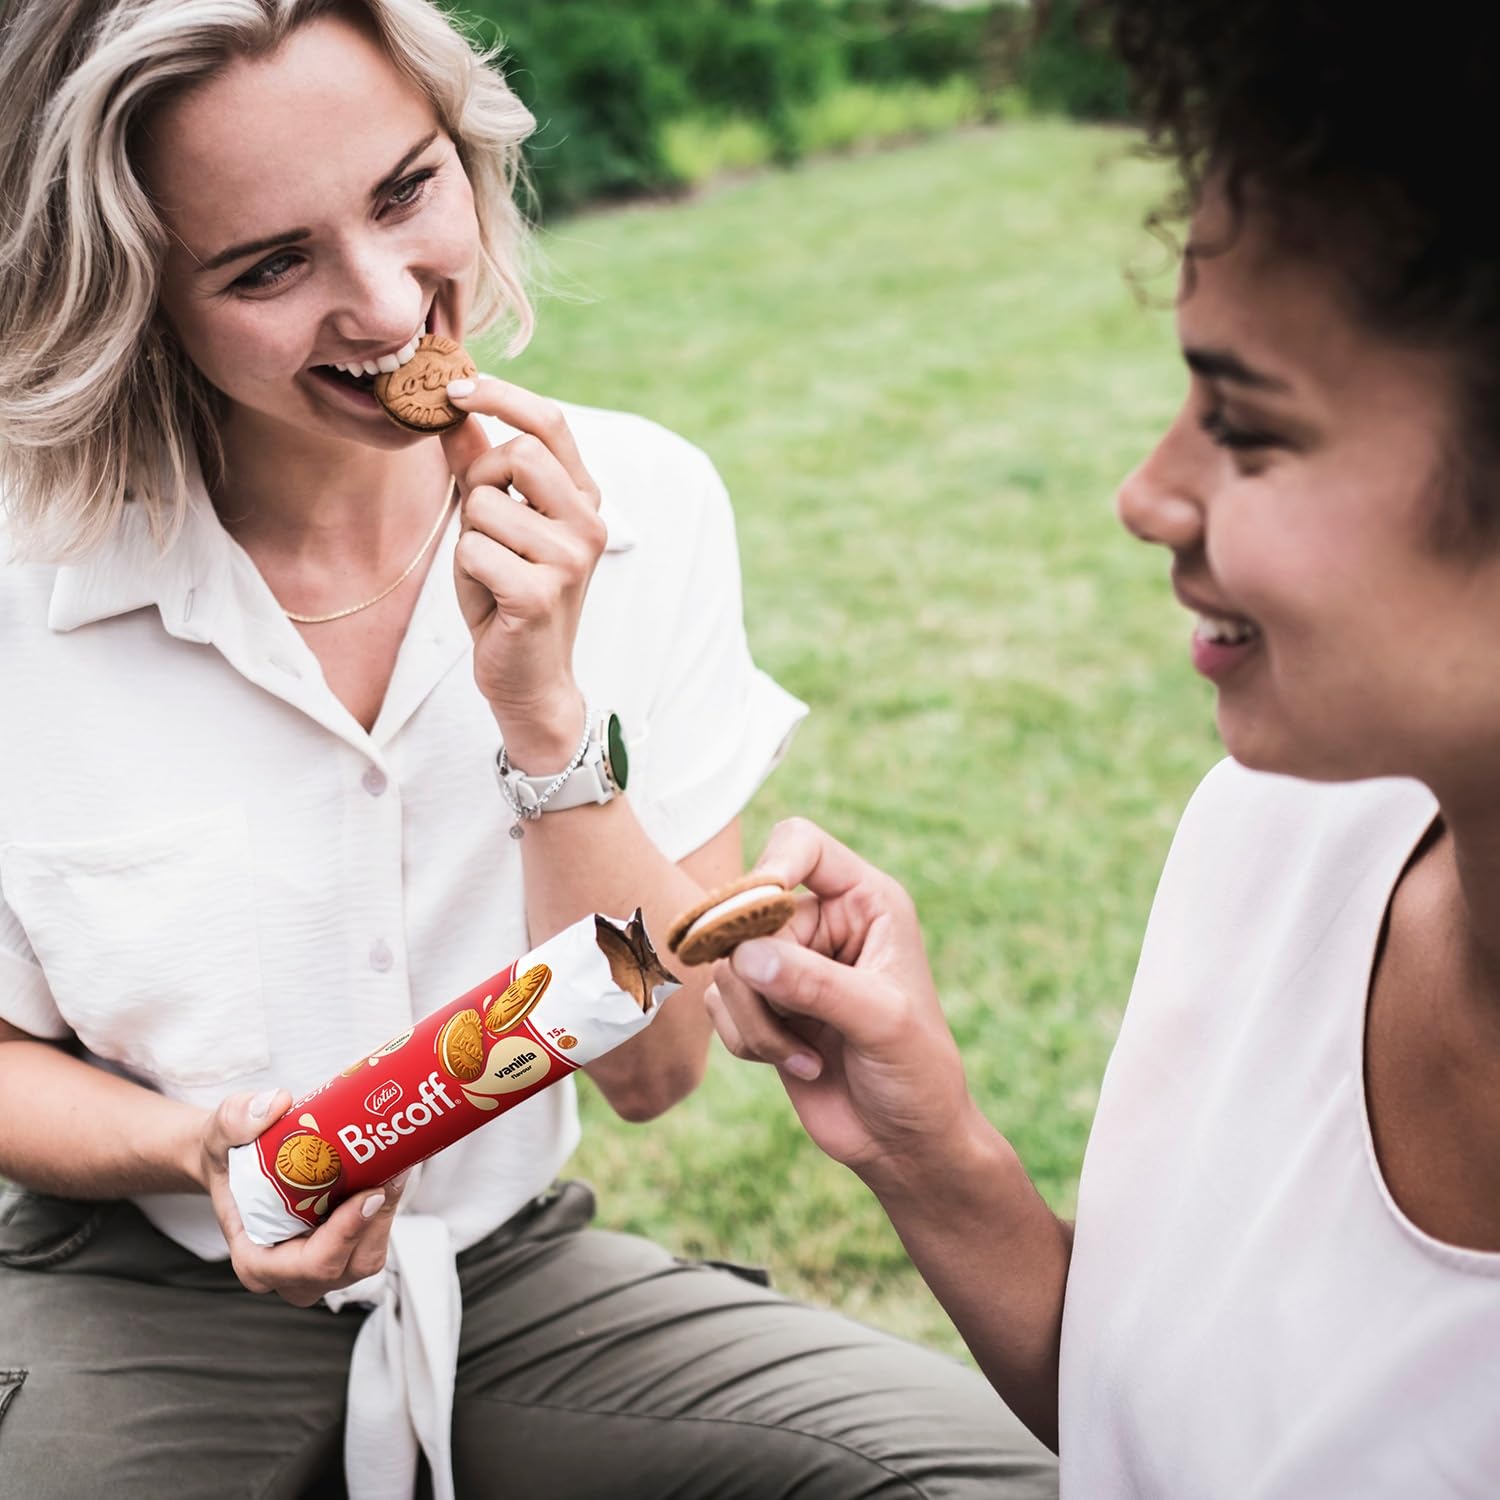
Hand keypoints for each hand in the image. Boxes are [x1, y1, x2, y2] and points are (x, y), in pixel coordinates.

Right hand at [199, 1089, 407, 1307]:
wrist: (236, 1160)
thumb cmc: (226, 1156)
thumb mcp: (220, 1131)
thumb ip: (237, 1118)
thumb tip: (277, 1103)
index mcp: (257, 1260)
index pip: (310, 1265)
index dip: (346, 1235)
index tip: (369, 1194)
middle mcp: (291, 1274)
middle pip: (350, 1263)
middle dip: (377, 1219)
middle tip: (394, 1170)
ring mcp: (320, 1265)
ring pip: (369, 1254)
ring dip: (387, 1212)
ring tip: (396, 1165)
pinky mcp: (342, 1248)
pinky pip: (374, 1238)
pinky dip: (388, 1207)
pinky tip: (393, 1169)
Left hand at [441, 378, 607, 768]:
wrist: (529, 678)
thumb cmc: (509, 597)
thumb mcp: (494, 524)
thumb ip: (478, 466)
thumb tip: (454, 409)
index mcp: (583, 499)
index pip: (550, 423)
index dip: (501, 394)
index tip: (455, 388)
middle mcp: (587, 523)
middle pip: (517, 452)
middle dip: (480, 480)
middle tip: (481, 525)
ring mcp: (569, 558)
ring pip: (485, 504)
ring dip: (470, 537)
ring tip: (490, 573)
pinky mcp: (541, 593)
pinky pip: (474, 550)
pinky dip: (466, 573)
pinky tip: (490, 600)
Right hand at [704, 818, 977, 1181]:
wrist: (906, 1143)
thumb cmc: (917, 1073)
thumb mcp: (880, 1021)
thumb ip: (815, 983)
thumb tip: (743, 957)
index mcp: (865, 901)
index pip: (801, 845)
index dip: (771, 868)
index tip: (755, 914)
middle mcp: (824, 923)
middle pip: (747, 912)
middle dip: (757, 973)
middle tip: (781, 1013)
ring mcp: (789, 964)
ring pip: (726, 964)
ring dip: (755, 1018)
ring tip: (805, 1054)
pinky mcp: (763, 1005)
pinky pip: (719, 1004)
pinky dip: (747, 1040)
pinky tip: (799, 1063)